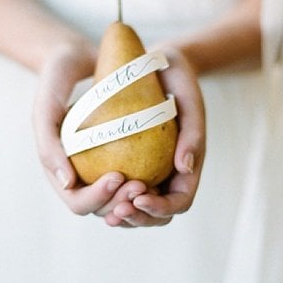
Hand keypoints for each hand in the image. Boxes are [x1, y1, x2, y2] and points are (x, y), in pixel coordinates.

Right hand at [33, 39, 146, 215]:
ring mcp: (102, 168)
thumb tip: (67, 184)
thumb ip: (48, 144)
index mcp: (59, 170)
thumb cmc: (58, 77)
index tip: (118, 176)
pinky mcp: (124, 157)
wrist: (82, 55)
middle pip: (105, 209)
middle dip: (123, 205)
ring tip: (151, 185)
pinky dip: (151, 184)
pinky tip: (167, 173)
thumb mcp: (47, 106)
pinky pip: (140, 179)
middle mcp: (81, 176)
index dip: (99, 198)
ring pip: (125, 202)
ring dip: (140, 203)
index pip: (79, 203)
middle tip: (141, 185)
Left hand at [100, 47, 205, 227]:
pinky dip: (107, 199)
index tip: (140, 196)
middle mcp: (168, 176)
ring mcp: (147, 174)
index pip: (180, 201)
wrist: (155, 63)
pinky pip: (116, 192)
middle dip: (138, 219)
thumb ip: (193, 131)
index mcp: (189, 166)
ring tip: (107, 211)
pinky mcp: (127, 165)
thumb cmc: (176, 75)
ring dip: (121, 216)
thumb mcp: (188, 96)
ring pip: (135, 210)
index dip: (161, 207)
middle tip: (118, 210)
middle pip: (156, 215)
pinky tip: (89, 192)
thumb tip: (184, 169)